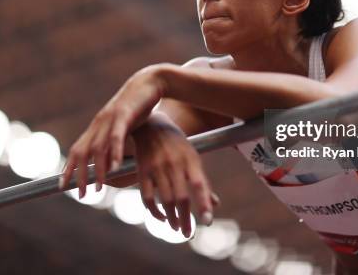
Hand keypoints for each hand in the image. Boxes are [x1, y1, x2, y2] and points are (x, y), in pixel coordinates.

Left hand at [59, 64, 169, 197]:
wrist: (150, 82)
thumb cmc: (139, 106)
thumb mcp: (125, 126)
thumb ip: (117, 142)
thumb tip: (114, 161)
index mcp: (97, 127)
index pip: (77, 150)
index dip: (69, 168)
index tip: (62, 185)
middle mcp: (99, 123)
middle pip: (82, 152)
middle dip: (78, 174)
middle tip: (79, 195)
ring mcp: (110, 119)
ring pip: (98, 148)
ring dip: (97, 170)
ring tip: (97, 188)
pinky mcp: (124, 115)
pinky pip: (116, 137)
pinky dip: (114, 153)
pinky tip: (114, 168)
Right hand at [133, 112, 218, 236]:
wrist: (150, 124)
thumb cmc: (177, 144)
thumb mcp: (192, 156)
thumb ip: (202, 181)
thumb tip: (215, 204)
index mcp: (190, 159)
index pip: (199, 184)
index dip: (204, 203)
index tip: (207, 221)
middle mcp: (174, 163)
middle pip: (181, 197)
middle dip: (185, 219)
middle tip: (187, 233)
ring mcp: (157, 167)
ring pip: (165, 200)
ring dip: (171, 218)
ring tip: (176, 228)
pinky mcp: (142, 170)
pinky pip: (147, 197)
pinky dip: (154, 211)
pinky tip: (161, 218)